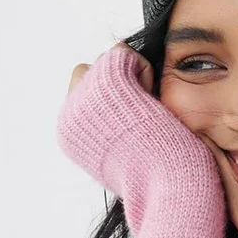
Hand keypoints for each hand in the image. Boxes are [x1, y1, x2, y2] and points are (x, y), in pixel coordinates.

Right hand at [57, 41, 223, 234]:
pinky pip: (124, 53)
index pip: (85, 95)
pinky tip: (152, 101)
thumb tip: (118, 106)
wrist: (167, 184)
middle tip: (143, 118)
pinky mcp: (103, 79)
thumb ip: (110, 129)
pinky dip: (144, 70)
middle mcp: (69, 114)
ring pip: (108, 61)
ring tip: (148, 112)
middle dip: (119, 84)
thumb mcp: (123, 155)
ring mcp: (84, 96)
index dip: (115, 102)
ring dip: (131, 78)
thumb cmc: (159, 176)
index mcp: (70, 134)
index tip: (135, 130)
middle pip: (91, 73)